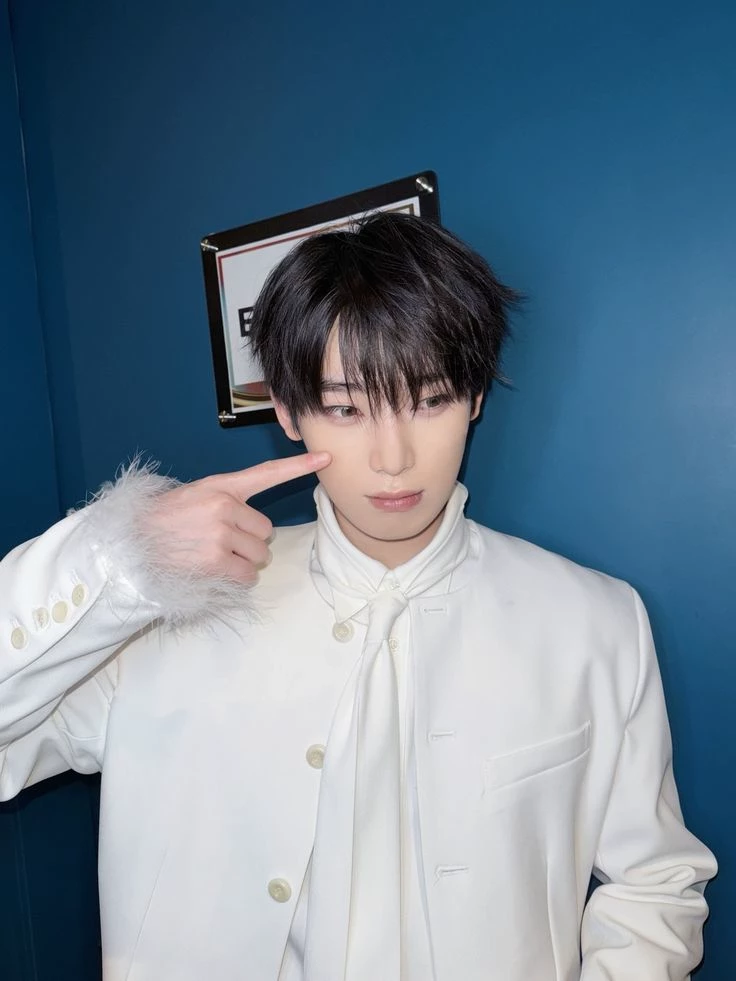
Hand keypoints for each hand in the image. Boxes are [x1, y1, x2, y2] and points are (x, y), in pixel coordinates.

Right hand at [143, 452, 329, 582]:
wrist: (129, 544)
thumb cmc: (163, 522)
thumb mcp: (193, 498)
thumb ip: (224, 503)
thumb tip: (255, 527)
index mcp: (220, 487)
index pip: (266, 473)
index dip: (298, 466)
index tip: (324, 457)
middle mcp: (223, 506)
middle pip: (265, 531)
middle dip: (249, 541)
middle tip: (218, 542)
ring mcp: (220, 533)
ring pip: (258, 555)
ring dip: (242, 561)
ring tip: (211, 555)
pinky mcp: (215, 560)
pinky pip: (246, 575)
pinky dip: (236, 578)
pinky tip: (212, 570)